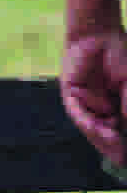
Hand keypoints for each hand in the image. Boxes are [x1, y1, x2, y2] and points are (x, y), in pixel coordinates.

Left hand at [61, 31, 126, 167]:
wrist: (100, 34)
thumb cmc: (120, 56)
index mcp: (117, 109)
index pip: (120, 132)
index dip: (124, 145)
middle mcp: (101, 109)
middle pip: (104, 133)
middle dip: (112, 146)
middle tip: (121, 157)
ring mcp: (85, 102)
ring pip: (91, 125)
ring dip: (99, 135)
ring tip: (111, 140)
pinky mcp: (70, 93)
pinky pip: (75, 110)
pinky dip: (84, 118)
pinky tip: (92, 126)